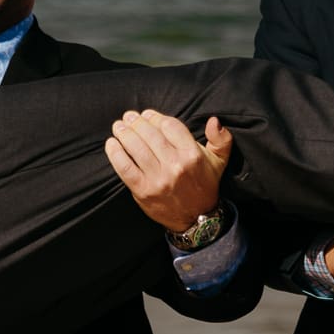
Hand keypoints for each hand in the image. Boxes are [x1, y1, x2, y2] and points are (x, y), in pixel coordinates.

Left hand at [103, 111, 231, 232]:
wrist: (196, 219)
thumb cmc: (205, 185)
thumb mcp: (219, 162)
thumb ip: (221, 139)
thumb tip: (214, 121)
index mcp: (193, 155)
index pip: (170, 126)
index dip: (156, 117)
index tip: (147, 115)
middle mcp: (175, 165)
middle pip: (151, 135)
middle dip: (137, 122)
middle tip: (129, 116)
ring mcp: (158, 179)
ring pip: (136, 148)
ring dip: (124, 134)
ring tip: (119, 126)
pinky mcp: (143, 190)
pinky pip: (125, 168)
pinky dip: (116, 154)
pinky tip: (111, 143)